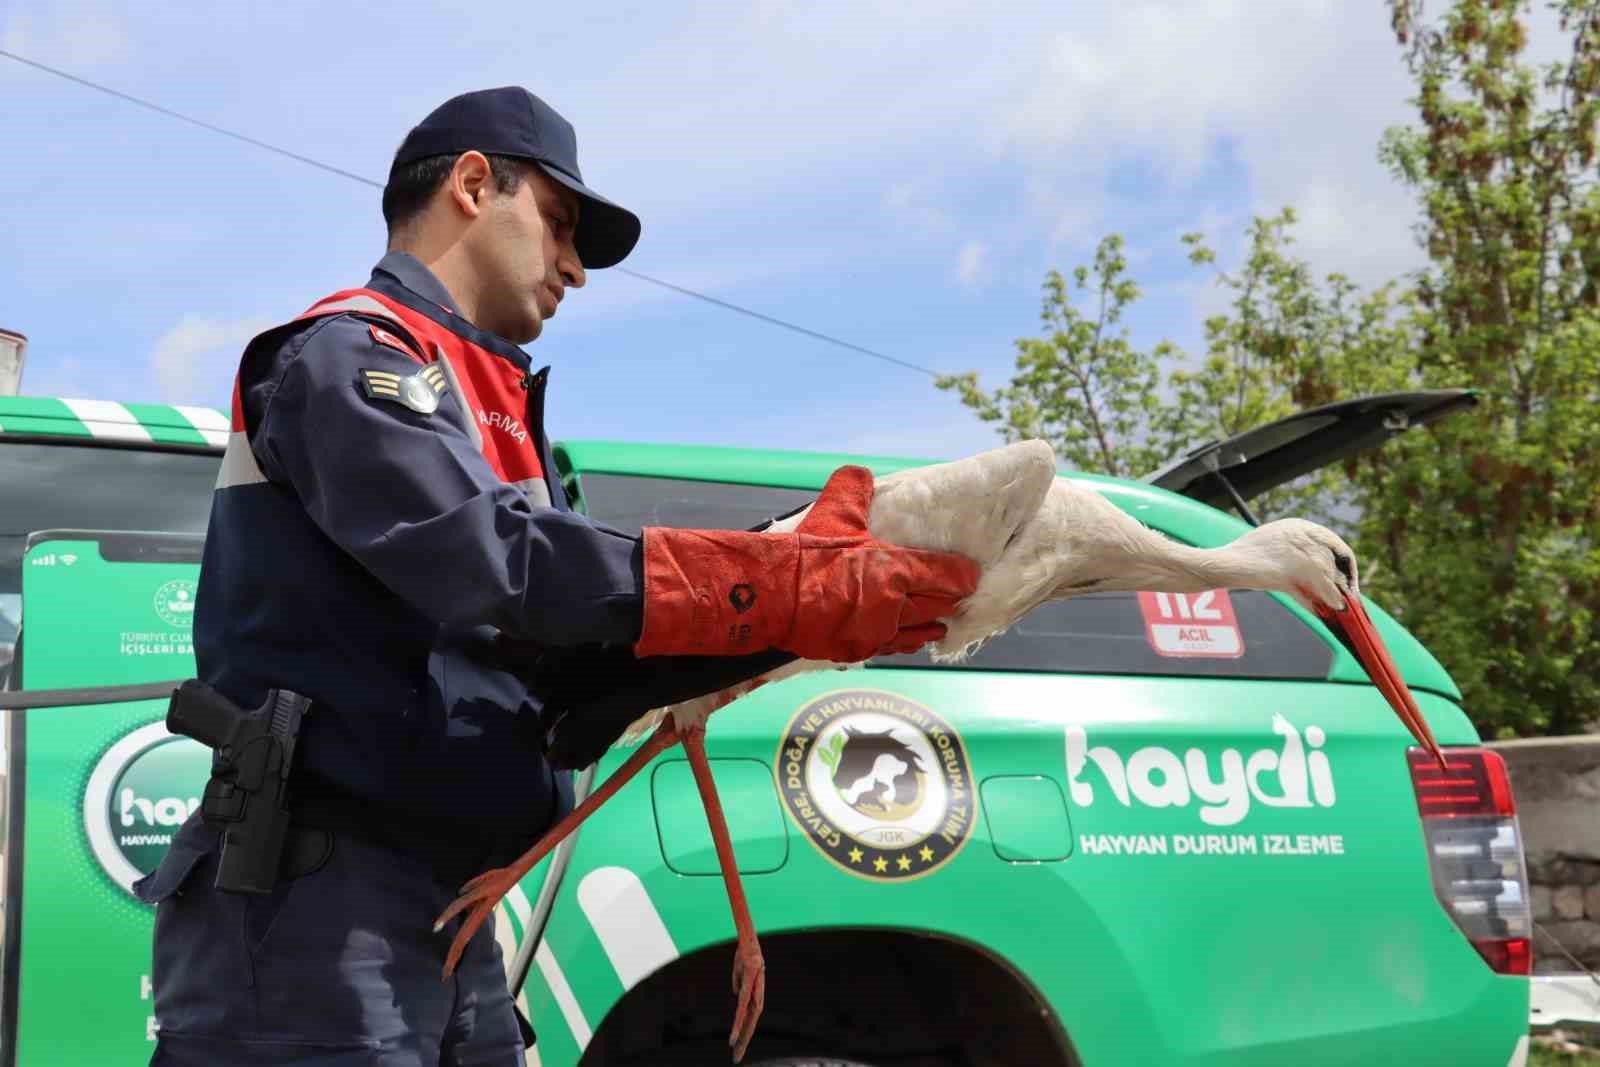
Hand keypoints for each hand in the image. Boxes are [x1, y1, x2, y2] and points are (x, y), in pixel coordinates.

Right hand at [784, 466, 978, 661]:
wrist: (773, 597)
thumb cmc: (806, 556)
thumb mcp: (833, 513)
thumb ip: (852, 489)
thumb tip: (859, 472)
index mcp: (895, 570)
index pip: (946, 575)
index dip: (962, 575)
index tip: (971, 575)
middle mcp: (894, 606)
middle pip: (937, 607)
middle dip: (949, 601)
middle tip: (956, 597)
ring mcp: (877, 632)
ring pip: (918, 632)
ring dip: (930, 627)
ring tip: (939, 625)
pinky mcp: (857, 650)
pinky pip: (890, 648)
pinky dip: (901, 642)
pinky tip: (903, 639)